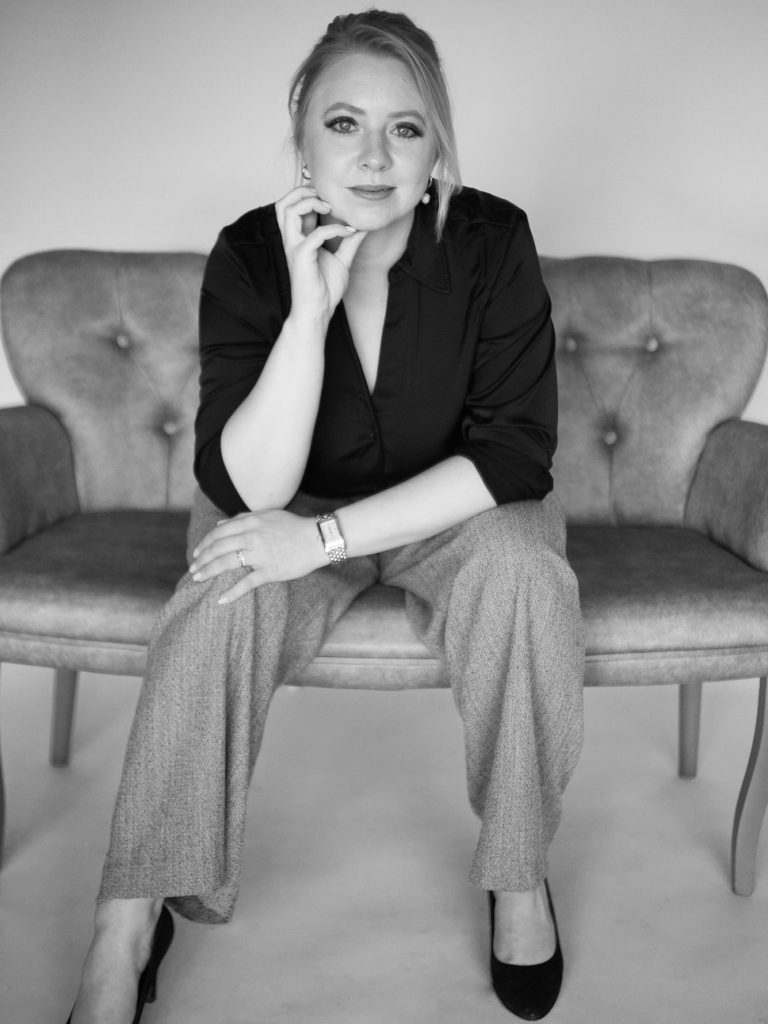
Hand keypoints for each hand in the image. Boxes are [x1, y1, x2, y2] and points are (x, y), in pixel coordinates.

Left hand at [189, 509, 327, 603]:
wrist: (317, 539)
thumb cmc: (293, 526)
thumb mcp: (267, 515)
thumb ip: (241, 518)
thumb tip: (219, 525)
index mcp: (251, 522)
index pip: (219, 533)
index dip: (205, 544)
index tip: (197, 553)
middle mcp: (252, 537)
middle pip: (219, 548)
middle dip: (202, 559)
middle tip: (193, 569)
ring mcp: (261, 555)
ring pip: (227, 563)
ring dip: (209, 571)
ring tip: (198, 578)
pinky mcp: (270, 571)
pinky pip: (247, 583)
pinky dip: (232, 592)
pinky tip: (221, 599)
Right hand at [275, 185, 366, 322]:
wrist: (318, 311)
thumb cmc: (325, 289)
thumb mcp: (342, 260)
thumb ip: (349, 242)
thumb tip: (362, 226)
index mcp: (299, 238)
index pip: (295, 206)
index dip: (310, 195)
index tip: (333, 199)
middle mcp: (293, 239)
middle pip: (283, 203)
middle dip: (302, 191)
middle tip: (325, 196)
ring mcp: (294, 247)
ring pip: (288, 210)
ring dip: (309, 202)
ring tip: (329, 207)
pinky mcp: (301, 256)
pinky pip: (315, 234)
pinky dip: (334, 228)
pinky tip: (349, 232)